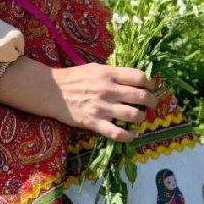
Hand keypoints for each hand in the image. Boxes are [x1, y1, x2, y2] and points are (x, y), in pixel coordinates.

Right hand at [0, 57, 158, 142]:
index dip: (150, 83)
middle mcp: (108, 90)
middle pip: (141, 96)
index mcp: (109, 74)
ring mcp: (102, 107)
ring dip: (142, 117)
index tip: (151, 87)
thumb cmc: (75, 78)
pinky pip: (117, 133)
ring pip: (133, 115)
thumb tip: (133, 78)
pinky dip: (129, 135)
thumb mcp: (96, 68)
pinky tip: (132, 134)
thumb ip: (114, 73)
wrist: (52, 91)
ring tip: (140, 117)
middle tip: (152, 104)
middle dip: (151, 101)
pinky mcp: (94, 122)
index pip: (139, 77)